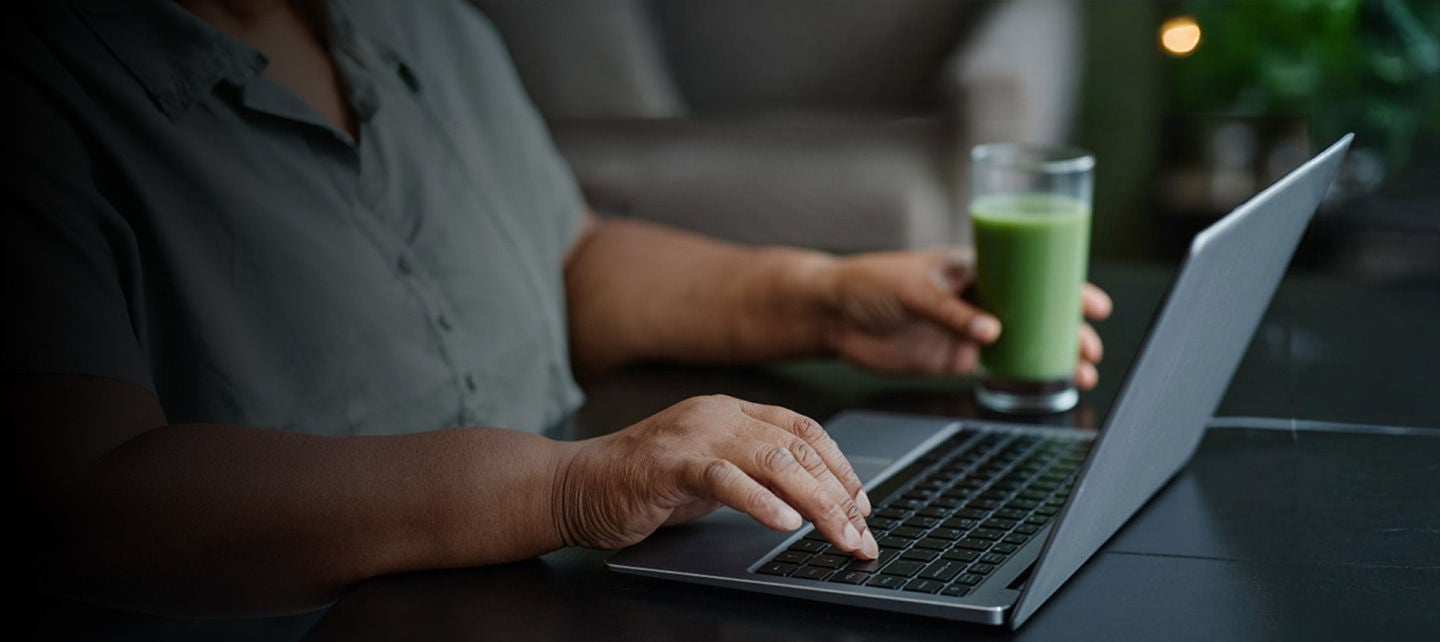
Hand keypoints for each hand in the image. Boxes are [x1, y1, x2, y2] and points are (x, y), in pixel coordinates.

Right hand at [552, 395, 878, 558]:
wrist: (575, 486)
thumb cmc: (641, 484)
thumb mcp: (711, 474)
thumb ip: (754, 475)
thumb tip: (811, 500)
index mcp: (732, 412)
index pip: (804, 430)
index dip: (842, 467)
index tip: (863, 505)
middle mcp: (719, 415)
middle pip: (799, 449)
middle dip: (839, 496)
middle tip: (861, 534)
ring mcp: (694, 435)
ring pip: (774, 462)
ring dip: (816, 503)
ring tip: (839, 535)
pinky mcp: (670, 463)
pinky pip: (727, 479)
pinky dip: (761, 503)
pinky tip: (785, 524)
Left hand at [820, 249, 1112, 388]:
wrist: (833, 314)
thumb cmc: (869, 283)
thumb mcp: (912, 289)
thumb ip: (950, 312)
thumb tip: (993, 332)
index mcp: (973, 266)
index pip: (1030, 272)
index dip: (1065, 286)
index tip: (1093, 303)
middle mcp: (978, 296)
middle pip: (1036, 310)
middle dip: (1069, 327)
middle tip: (1091, 347)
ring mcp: (969, 327)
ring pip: (1024, 341)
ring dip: (1054, 355)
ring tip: (1083, 372)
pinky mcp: (954, 356)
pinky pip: (998, 367)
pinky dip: (1023, 376)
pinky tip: (1047, 386)